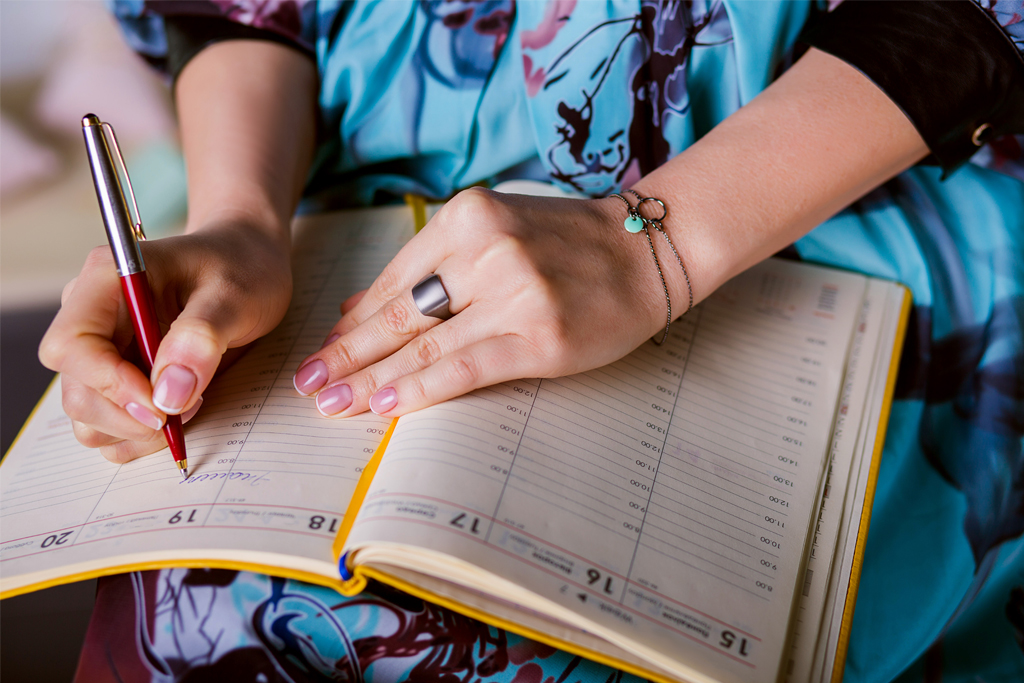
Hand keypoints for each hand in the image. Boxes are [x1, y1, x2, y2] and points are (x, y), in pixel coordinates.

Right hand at [39, 222, 291, 462]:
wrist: (249, 265)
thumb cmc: (241, 268)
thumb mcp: (235, 293)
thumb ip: (201, 337)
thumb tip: (168, 394)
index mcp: (106, 280)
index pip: (71, 346)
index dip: (109, 384)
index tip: (162, 404)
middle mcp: (91, 317)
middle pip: (77, 391)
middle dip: (131, 415)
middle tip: (190, 406)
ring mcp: (101, 351)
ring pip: (87, 416)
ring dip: (137, 430)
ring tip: (192, 402)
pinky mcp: (117, 377)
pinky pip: (108, 425)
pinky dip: (141, 435)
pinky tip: (181, 410)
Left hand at [292, 187, 686, 416]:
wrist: (648, 251)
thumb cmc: (568, 244)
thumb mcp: (494, 232)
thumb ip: (427, 267)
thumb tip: (355, 306)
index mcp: (468, 218)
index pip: (394, 280)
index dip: (353, 321)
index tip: (324, 349)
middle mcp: (486, 250)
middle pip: (398, 314)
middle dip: (345, 353)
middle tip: (307, 383)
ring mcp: (514, 293)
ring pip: (423, 345)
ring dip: (369, 378)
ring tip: (331, 403)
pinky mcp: (540, 336)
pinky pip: (464, 368)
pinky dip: (419, 389)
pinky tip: (384, 407)